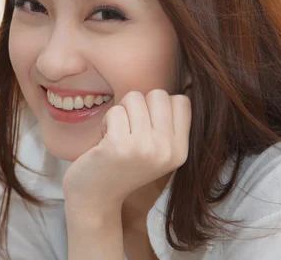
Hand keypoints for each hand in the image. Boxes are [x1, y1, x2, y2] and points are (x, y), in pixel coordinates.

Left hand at [62, 89, 191, 216]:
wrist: (96, 198)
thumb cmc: (123, 166)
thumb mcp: (157, 150)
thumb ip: (168, 124)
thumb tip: (183, 83)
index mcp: (181, 150)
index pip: (181, 101)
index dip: (158, 106)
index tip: (146, 126)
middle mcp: (167, 150)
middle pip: (158, 94)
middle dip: (139, 105)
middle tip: (129, 129)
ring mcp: (144, 148)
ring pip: (134, 98)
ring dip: (121, 112)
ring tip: (117, 135)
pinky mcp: (119, 146)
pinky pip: (115, 111)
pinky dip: (106, 121)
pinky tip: (105, 142)